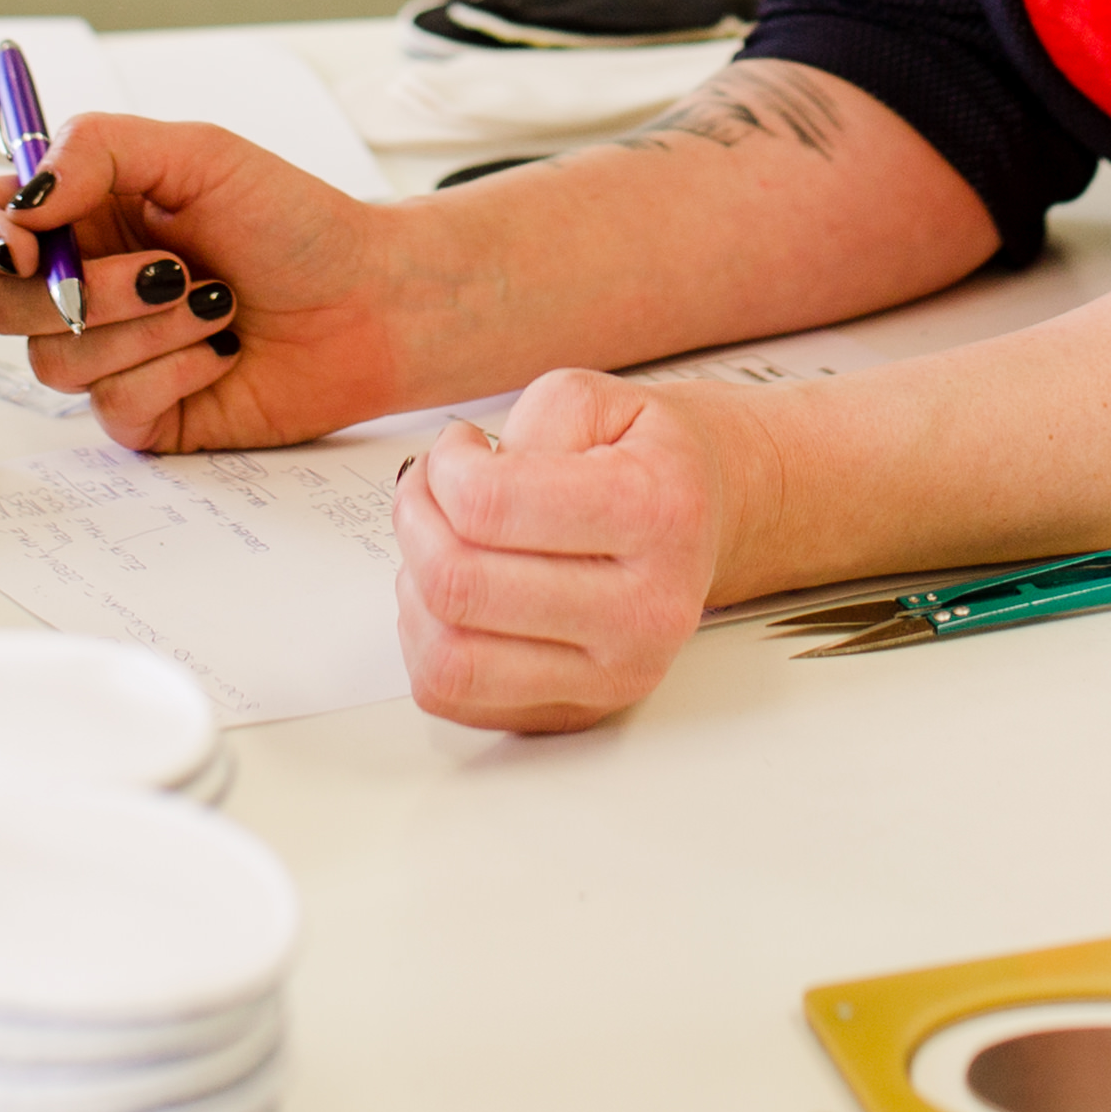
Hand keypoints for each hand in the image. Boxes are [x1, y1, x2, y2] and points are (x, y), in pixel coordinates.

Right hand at [0, 113, 433, 453]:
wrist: (370, 299)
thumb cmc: (293, 221)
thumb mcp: (197, 152)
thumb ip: (97, 149)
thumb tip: (24, 198)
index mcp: (72, 212)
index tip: (21, 240)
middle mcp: (75, 284)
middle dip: (88, 288)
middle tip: (171, 267)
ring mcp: (103, 353)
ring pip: (54, 360)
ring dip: (148, 327)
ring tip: (215, 302)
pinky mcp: (140, 412)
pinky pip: (114, 407)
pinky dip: (177, 370)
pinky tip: (222, 350)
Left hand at [390, 368, 737, 732]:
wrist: (697, 523)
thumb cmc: (644, 462)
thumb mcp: (597, 399)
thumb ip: (527, 426)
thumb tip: (460, 485)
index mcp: (658, 514)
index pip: (489, 505)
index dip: (444, 468)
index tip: (458, 449)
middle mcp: (646, 611)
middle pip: (459, 587)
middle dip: (416, 522)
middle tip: (431, 491)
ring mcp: (614, 675)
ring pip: (449, 661)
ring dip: (414, 592)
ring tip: (438, 547)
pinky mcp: (580, 712)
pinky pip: (454, 697)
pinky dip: (427, 642)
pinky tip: (455, 598)